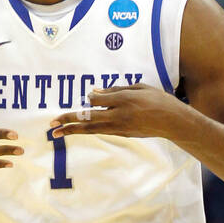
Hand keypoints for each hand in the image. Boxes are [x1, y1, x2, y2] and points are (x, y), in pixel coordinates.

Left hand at [49, 82, 181, 138]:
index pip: (97, 99)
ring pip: (91, 129)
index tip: (89, 97)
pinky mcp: (122, 134)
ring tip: (56, 132)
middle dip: (68, 120)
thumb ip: (115, 90)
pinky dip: (86, 131)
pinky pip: (100, 131)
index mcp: (124, 100)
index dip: (91, 98)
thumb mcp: (138, 88)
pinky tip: (76, 131)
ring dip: (72, 130)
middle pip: (88, 118)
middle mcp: (119, 116)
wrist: (172, 122)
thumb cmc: (157, 100)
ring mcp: (120, 127)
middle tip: (51, 123)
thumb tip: (94, 92)